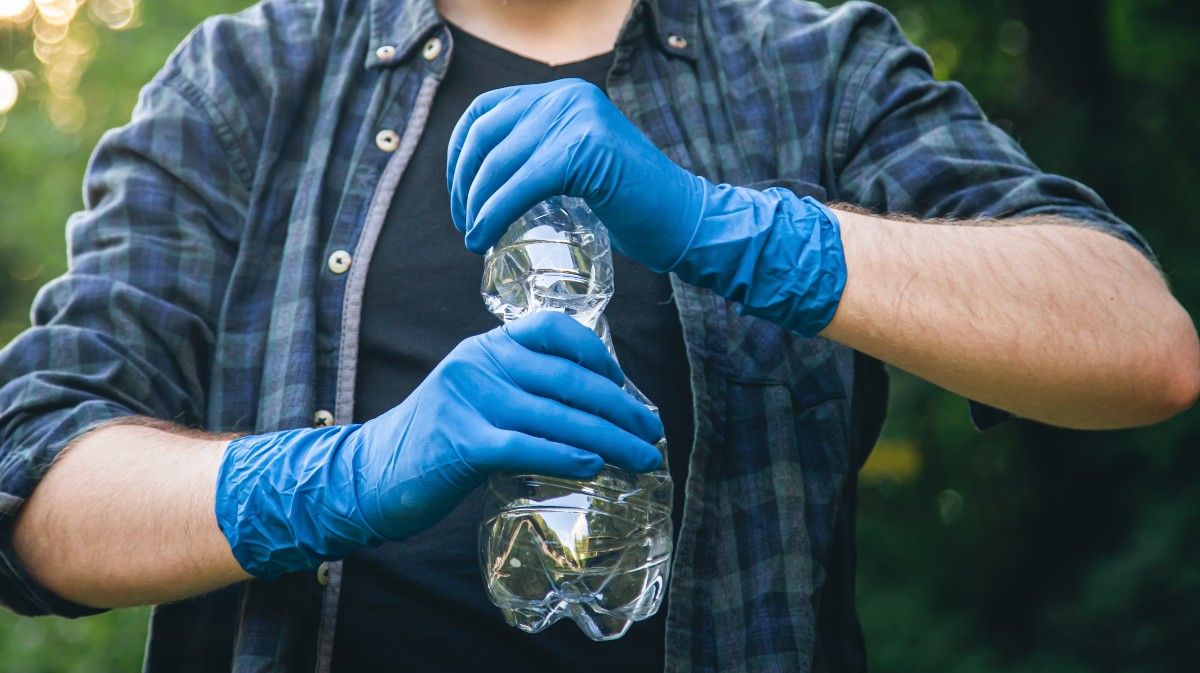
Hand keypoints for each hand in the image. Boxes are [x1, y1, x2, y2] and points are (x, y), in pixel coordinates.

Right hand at [215, 312, 663, 578]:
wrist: (372, 471)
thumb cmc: (440, 440)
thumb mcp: (480, 396)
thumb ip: (525, 390)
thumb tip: (599, 409)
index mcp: (487, 346)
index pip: (554, 330)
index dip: (599, 354)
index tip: (627, 386)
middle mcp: (479, 363)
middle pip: (568, 379)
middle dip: (621, 408)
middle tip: (653, 433)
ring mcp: (468, 400)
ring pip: (556, 416)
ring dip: (609, 439)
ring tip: (641, 458)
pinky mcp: (460, 442)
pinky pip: (525, 446)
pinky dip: (564, 456)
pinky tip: (592, 467)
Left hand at [446, 78, 846, 336]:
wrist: (685, 221)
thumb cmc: (633, 206)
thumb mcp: (579, 165)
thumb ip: (540, 155)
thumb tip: (480, 178)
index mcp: (565, 94)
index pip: (488, 109)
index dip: (460, 152)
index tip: (459, 195)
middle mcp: (569, 96)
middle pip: (487, 134)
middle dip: (463, 182)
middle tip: (464, 222)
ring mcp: (579, 119)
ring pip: (500, 162)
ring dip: (476, 204)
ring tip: (473, 237)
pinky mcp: (585, 149)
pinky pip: (521, 183)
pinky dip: (495, 213)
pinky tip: (486, 237)